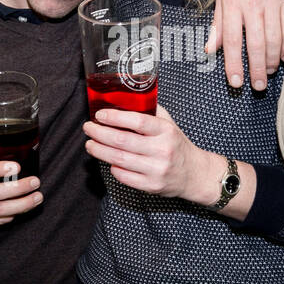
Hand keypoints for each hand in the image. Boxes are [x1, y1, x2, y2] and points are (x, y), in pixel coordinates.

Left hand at [84, 106, 220, 202]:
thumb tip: (125, 98)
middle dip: (99, 133)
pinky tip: (107, 160)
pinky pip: (124, 176)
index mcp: (166, 131)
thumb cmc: (176, 145)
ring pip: (119, 159)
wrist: (194, 174)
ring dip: (99, 150)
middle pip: (122, 141)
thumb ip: (150, 111)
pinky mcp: (151, 186)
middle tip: (88, 128)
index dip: (115, 117)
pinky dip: (112, 167)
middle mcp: (162, 150)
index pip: (138, 121)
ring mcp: (156, 169)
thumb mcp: (169, 124)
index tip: (100, 115)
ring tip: (90, 144)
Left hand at [206, 0, 283, 89]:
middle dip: (256, 69)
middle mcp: (252, 5)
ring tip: (268, 71)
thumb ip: (218, 25)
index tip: (236, 83)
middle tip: (258, 86)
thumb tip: (210, 49)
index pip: (231, 40)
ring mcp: (272, 3)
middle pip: (255, 44)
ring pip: (274, 40)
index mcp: (232, 4)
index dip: (233, 64)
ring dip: (272, 60)